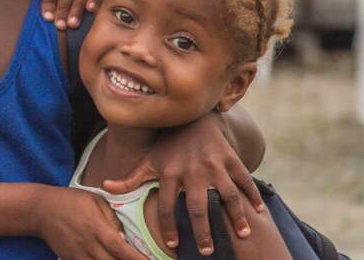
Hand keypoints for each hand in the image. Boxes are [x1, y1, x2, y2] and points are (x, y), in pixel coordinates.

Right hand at [35, 187, 142, 259]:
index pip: (120, 248)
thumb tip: (124, 236)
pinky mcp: (69, 259)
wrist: (40, 209)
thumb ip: (111, 217)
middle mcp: (88, 244)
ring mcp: (77, 254)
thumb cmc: (70, 201)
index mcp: (96, 227)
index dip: (136, 259)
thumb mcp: (94, 200)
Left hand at [102, 112, 262, 254]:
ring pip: (227, 194)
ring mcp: (213, 164)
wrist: (192, 117)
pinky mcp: (230, 158)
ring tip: (242, 236)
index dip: (168, 226)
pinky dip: (253, 195)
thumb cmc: (168, 146)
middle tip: (205, 251)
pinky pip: (244, 179)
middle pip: (197, 205)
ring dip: (236, 216)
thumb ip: (130, 178)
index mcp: (169, 172)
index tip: (172, 245)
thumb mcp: (148, 160)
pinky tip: (259, 211)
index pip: (166, 205)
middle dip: (202, 230)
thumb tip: (104, 188)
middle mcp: (191, 170)